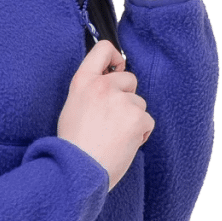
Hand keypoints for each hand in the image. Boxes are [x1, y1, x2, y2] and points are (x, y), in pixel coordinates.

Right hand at [57, 34, 153, 190]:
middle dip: (126, 98)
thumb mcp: (73, 107)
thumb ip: (91, 91)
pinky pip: (148, 121)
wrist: (76, 171)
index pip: (103, 49)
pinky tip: (124, 145)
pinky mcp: (137, 118)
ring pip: (139, 103)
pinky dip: (141, 134)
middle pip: (129, 79)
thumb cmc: (73, 146)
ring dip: (133, 119)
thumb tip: (110, 81)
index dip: (116, 57)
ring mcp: (121, 101)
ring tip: (114, 137)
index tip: (117, 68)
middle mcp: (102, 86)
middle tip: (111, 121)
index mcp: (83, 81)